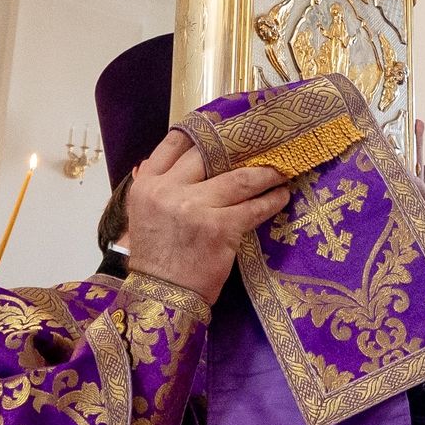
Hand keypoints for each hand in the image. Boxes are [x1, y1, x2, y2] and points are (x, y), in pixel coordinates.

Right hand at [121, 131, 289, 304]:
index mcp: (146, 184)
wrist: (162, 298)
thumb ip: (159, 186)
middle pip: (210, 154)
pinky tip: (281, 197)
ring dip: (264, 174)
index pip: (175, 142)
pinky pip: (253, 207)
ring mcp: (195, 207)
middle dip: (240, 148)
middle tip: (263, 146)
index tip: (225, 126)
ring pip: (239, 178)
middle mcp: (168, 190)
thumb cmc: (157, 259)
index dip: (203, 130)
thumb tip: (177, 160)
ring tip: (279, 173)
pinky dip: (271, 201)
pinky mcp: (219, 228)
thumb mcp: (143, 215)